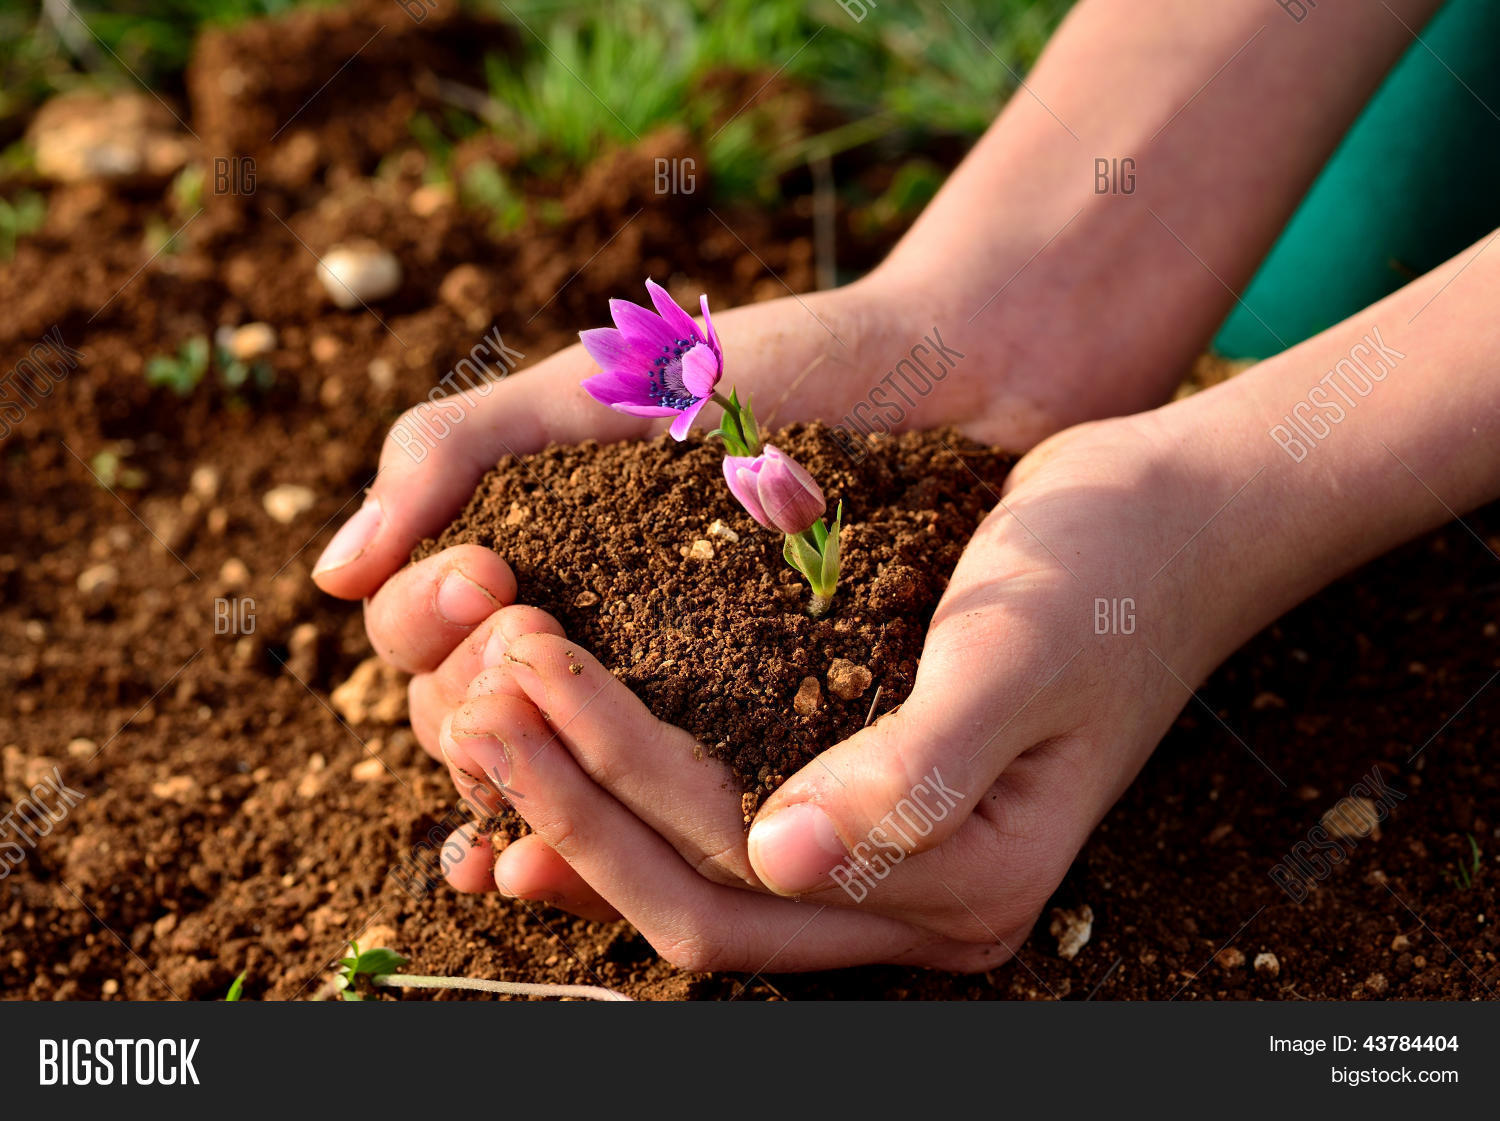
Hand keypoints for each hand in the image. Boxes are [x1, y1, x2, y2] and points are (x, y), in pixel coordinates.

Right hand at [313, 270, 1102, 762]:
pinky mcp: (751, 745)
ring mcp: (662, 700)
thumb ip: (457, 452)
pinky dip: (619, 835)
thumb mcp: (598, 391)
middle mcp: (580, 644)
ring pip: (553, 780)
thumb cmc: (770, 368)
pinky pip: (669, 809)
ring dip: (532, 784)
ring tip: (543, 765)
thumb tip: (327, 575)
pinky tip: (593, 860)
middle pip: (468, 722)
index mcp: (526, 564)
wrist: (942, 379)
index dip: (426, 622)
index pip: (417, 635)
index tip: (487, 576)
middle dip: (473, 698)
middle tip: (530, 643)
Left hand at [435, 410, 1284, 970]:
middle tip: (469, 697)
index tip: (516, 681)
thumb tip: (778, 860)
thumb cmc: (1108, 574)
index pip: (734, 877)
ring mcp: (887, 856)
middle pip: (693, 893)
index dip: (607, 794)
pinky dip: (630, 787)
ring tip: (482, 705)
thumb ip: (912, 773)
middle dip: (567, 802)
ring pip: (693, 868)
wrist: (1175, 521)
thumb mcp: (1017, 655)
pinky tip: (552, 735)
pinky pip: (721, 818)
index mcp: (960, 885)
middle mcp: (915, 901)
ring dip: (582, 797)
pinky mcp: (864, 794)